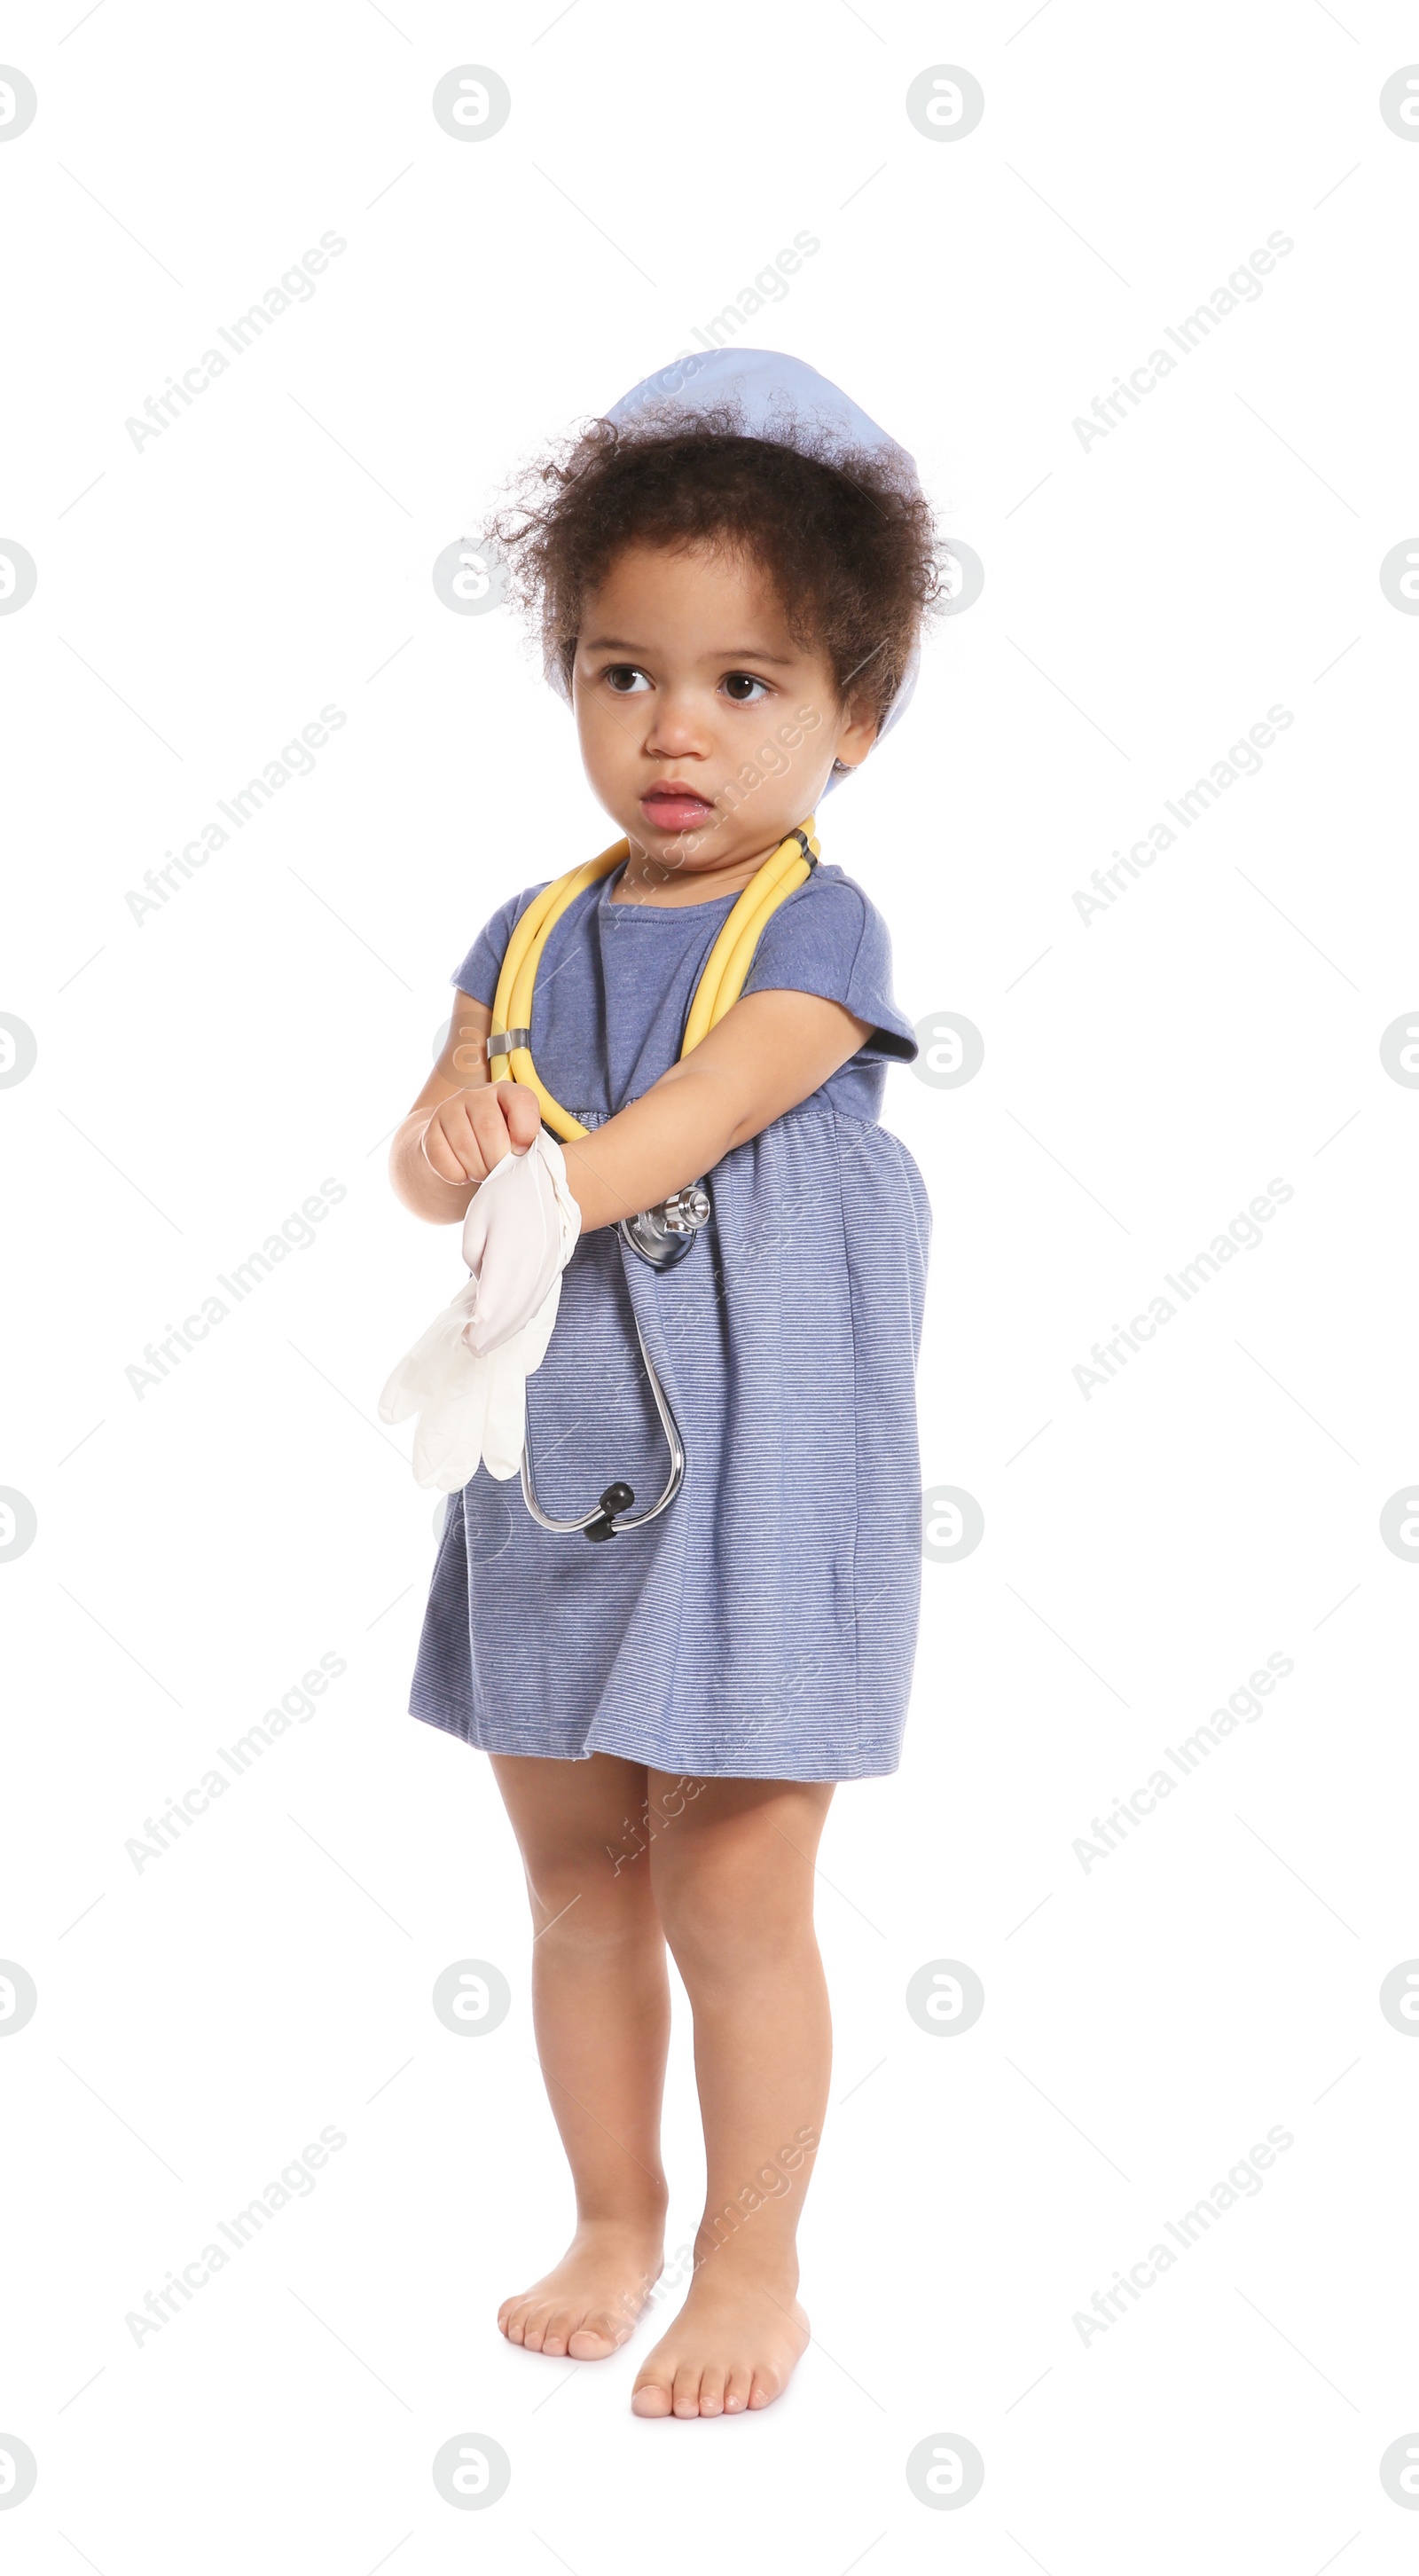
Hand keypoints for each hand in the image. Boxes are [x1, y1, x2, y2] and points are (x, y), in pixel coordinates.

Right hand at [418, 1080, 541, 1186]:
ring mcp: (450, 1108)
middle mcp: (478, 1094)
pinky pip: (441, 1156)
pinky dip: (456, 1174)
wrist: (457, 1149)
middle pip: (489, 1129)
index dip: (525, 1132)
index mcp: (508, 1092)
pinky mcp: (430, 1129)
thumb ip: (531, 1144)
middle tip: (500, 1173)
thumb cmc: (501, 1146)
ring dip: (477, 1169)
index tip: (522, 1151)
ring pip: (464, 1144)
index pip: (522, 1102)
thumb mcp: (521, 1140)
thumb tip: (535, 1166)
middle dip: (497, 1160)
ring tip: (483, 1175)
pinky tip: (463, 1174)